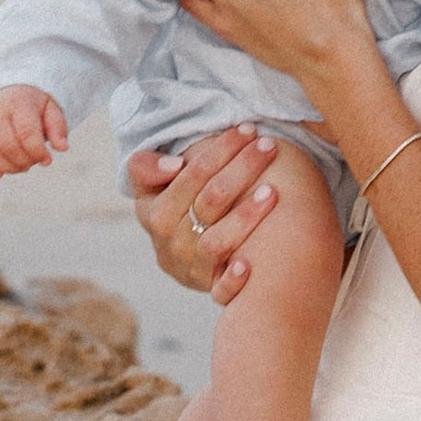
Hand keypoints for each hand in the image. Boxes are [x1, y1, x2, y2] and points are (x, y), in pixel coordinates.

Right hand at [0, 85, 66, 176]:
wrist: (9, 90)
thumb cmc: (34, 104)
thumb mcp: (51, 108)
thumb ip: (58, 128)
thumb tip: (62, 148)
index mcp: (18, 103)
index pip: (25, 133)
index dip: (37, 152)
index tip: (47, 159)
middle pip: (8, 146)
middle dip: (25, 161)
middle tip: (34, 161)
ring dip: (9, 168)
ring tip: (21, 165)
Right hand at [129, 127, 281, 300]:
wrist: (182, 259)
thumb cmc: (176, 209)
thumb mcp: (152, 187)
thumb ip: (147, 168)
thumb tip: (175, 166)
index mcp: (154, 211)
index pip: (190, 175)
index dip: (219, 151)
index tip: (247, 130)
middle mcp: (170, 240)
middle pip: (211, 200)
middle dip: (242, 168)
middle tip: (269, 146)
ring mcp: (190, 267)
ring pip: (218, 241)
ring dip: (246, 216)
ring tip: (273, 191)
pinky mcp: (209, 288)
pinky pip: (221, 290)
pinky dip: (232, 279)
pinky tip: (249, 265)